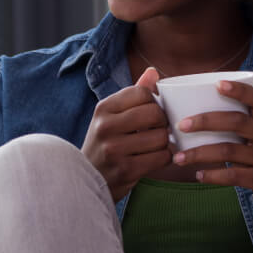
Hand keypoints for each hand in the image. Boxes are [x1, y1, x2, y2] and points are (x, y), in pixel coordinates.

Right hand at [82, 67, 171, 201]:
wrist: (87, 181)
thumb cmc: (105, 143)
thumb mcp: (112, 116)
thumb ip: (133, 94)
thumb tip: (153, 71)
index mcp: (103, 108)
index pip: (142, 93)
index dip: (154, 102)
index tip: (151, 113)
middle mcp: (105, 126)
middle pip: (154, 113)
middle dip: (162, 122)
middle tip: (158, 129)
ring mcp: (114, 149)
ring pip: (160, 137)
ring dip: (164, 142)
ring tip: (155, 145)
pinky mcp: (126, 170)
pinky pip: (161, 158)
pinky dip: (164, 158)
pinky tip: (155, 158)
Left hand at [172, 80, 252, 226]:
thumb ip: (243, 131)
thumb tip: (199, 118)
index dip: (239, 89)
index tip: (217, 83)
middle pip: (237, 121)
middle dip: (206, 120)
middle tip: (181, 125)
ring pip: (230, 150)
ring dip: (200, 153)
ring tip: (179, 158)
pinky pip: (235, 175)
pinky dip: (213, 175)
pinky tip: (199, 176)